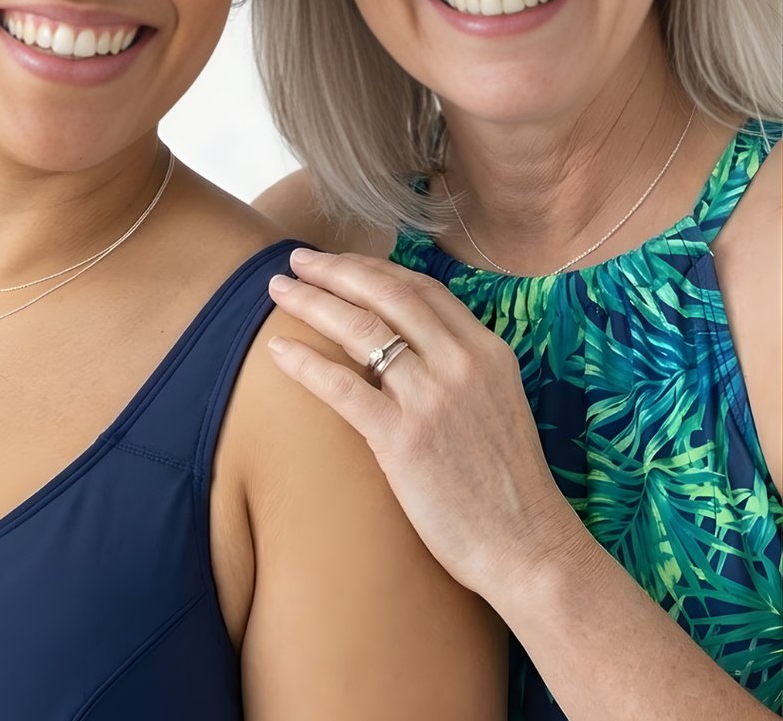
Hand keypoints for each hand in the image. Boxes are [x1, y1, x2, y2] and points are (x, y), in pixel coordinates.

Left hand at [267, 249, 584, 599]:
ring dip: (312, 302)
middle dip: (336, 271)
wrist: (529, 547)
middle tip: (296, 259)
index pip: (420, 289)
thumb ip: (457, 367)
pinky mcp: (405, 440)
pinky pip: (343, 387)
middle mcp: (461, 363)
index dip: (373, 269)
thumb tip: (406, 348)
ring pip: (361, 330)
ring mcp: (433, 398)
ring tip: (279, 290)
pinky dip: (306, 363)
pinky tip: (278, 351)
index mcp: (486, 350)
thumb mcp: (496, 403)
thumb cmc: (507, 485)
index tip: (338, 263)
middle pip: (387, 295)